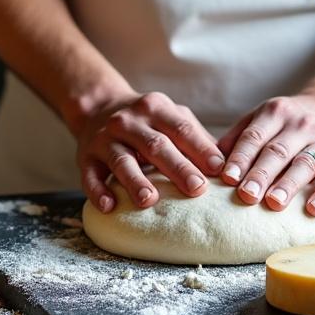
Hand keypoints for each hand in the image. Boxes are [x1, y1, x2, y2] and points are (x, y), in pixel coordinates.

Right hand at [74, 91, 225, 212]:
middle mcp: (129, 121)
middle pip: (155, 145)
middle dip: (177, 167)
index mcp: (156, 109)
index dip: (200, 148)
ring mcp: (105, 139)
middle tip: (196, 189)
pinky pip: (90, 176)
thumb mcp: (171, 117)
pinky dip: (99, 192)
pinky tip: (110, 207)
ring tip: (149, 200)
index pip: (181, 129)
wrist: (98, 107)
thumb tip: (229, 163)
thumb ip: (196, 137)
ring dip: (135, 181)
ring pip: (121, 160)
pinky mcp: (85, 158)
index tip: (219, 169)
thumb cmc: (147, 121)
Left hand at [217, 93, 314, 215]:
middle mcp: (300, 125)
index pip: (255, 136)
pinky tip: (313, 210)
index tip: (227, 178)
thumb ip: (239, 136)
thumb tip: (211, 163)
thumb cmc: (289, 121)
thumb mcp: (264, 116)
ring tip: (274, 203)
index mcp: (275, 113)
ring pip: (304, 164)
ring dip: (288, 185)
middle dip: (260, 174)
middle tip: (246, 196)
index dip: (241, 157)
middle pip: (277, 151)